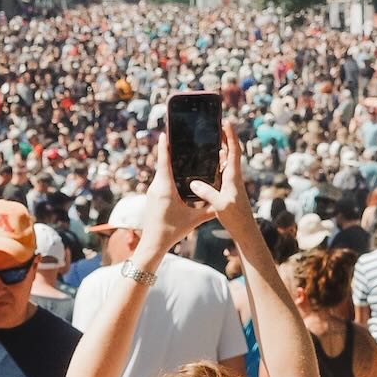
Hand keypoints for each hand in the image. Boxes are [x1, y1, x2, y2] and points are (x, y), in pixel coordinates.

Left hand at [138, 132, 214, 252]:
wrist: (153, 243)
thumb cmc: (172, 231)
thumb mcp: (194, 219)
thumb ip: (209, 210)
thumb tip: (224, 201)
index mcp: (165, 188)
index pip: (164, 161)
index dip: (164, 146)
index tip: (165, 133)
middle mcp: (156, 186)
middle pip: (163, 163)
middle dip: (170, 150)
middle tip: (179, 138)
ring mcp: (152, 191)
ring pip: (161, 172)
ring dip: (168, 162)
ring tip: (179, 151)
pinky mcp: (152, 196)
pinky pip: (160, 179)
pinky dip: (167, 172)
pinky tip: (176, 172)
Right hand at [189, 123, 254, 234]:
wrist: (245, 231)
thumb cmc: (236, 218)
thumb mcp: (220, 204)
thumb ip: (207, 193)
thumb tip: (193, 182)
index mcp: (234, 177)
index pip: (234, 151)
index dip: (230, 135)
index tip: (226, 122)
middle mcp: (234, 177)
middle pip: (231, 152)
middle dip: (225, 138)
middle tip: (216, 126)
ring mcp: (232, 183)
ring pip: (227, 161)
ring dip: (221, 149)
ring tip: (211, 140)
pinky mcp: (228, 189)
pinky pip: (222, 171)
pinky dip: (216, 163)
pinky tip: (208, 164)